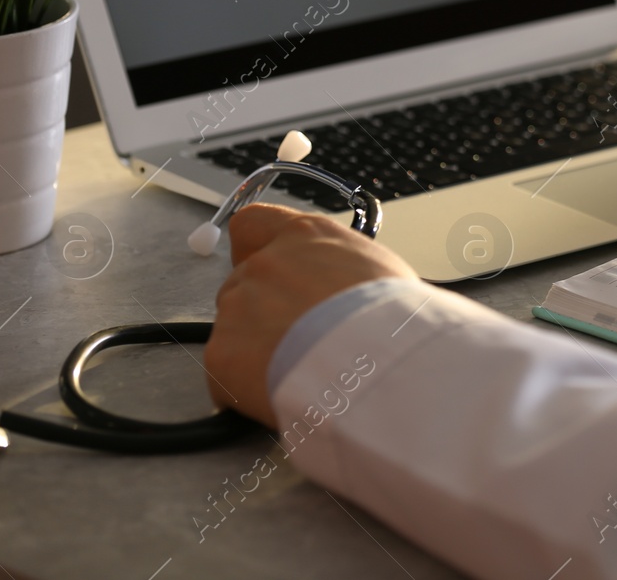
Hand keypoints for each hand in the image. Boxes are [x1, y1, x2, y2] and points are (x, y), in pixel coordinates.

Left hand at [205, 204, 416, 426]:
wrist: (379, 363)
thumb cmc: (394, 321)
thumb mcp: (380, 273)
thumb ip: (341, 271)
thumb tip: (338, 293)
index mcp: (306, 236)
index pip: (253, 225)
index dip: (253, 249)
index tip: (264, 268)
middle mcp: (265, 263)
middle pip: (243, 283)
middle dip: (262, 311)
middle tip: (297, 339)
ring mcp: (239, 306)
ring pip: (234, 328)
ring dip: (255, 348)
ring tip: (300, 370)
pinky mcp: (222, 352)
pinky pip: (225, 372)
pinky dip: (245, 386)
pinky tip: (283, 390)